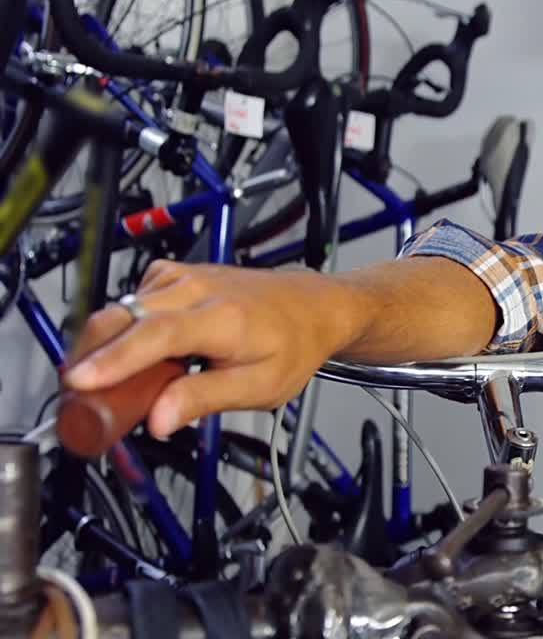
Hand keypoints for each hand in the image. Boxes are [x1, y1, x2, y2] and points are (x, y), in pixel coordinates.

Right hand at [62, 260, 354, 437]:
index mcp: (224, 318)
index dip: (115, 359)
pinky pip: (132, 299)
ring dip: (101, 343)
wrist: (314, 306)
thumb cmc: (293, 345)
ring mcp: (185, 276)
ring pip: (122, 307)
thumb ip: (206, 399)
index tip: (80, 381)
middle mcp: (199, 288)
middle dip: (90, 355)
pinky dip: (121, 326)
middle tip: (77, 399)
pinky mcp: (175, 274)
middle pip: (125, 316)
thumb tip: (159, 420)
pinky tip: (135, 350)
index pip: (158, 334)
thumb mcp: (260, 387)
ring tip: (102, 384)